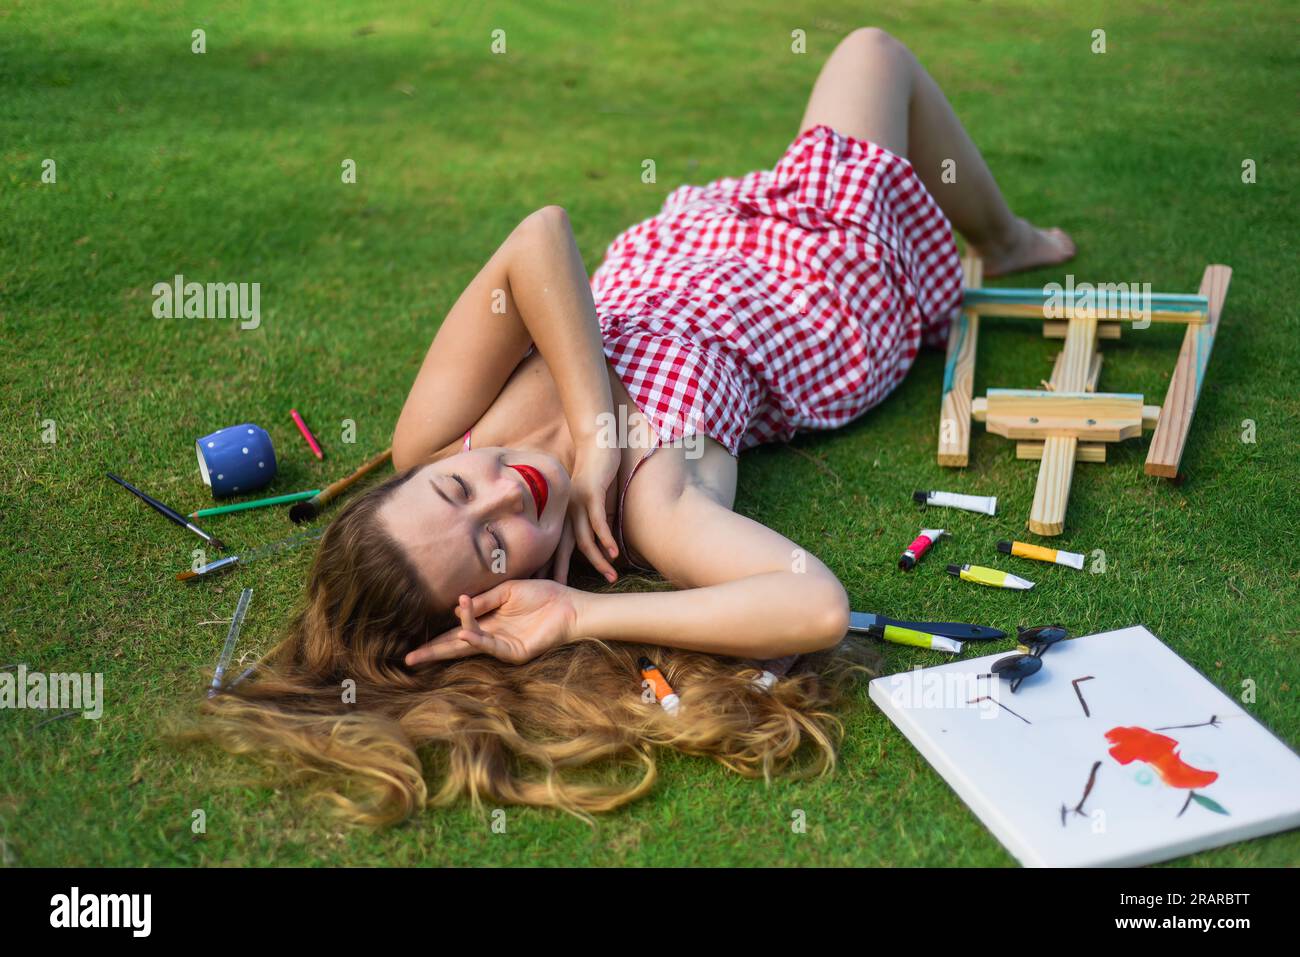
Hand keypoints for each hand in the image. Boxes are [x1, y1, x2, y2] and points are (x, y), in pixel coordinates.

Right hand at [404, 580, 581, 666]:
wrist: (569, 605)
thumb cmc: (541, 595)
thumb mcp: (507, 591)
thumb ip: (483, 600)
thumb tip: (456, 607)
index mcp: (488, 622)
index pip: (456, 631)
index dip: (436, 636)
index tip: (414, 641)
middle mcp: (491, 636)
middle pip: (456, 645)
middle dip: (432, 653)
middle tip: (408, 660)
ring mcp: (503, 646)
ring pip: (470, 646)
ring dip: (450, 643)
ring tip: (426, 647)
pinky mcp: (516, 652)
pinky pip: (491, 647)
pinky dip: (476, 640)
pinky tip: (462, 635)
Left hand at [550, 442, 619, 584]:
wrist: (595, 443)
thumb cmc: (594, 474)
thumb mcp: (587, 501)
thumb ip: (588, 521)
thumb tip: (596, 545)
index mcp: (562, 515)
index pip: (552, 547)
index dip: (549, 567)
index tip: (545, 589)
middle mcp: (566, 512)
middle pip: (561, 548)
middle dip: (561, 572)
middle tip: (562, 594)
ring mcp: (577, 503)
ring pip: (585, 539)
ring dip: (598, 560)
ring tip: (610, 577)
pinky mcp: (592, 494)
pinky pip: (598, 521)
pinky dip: (606, 538)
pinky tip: (613, 553)